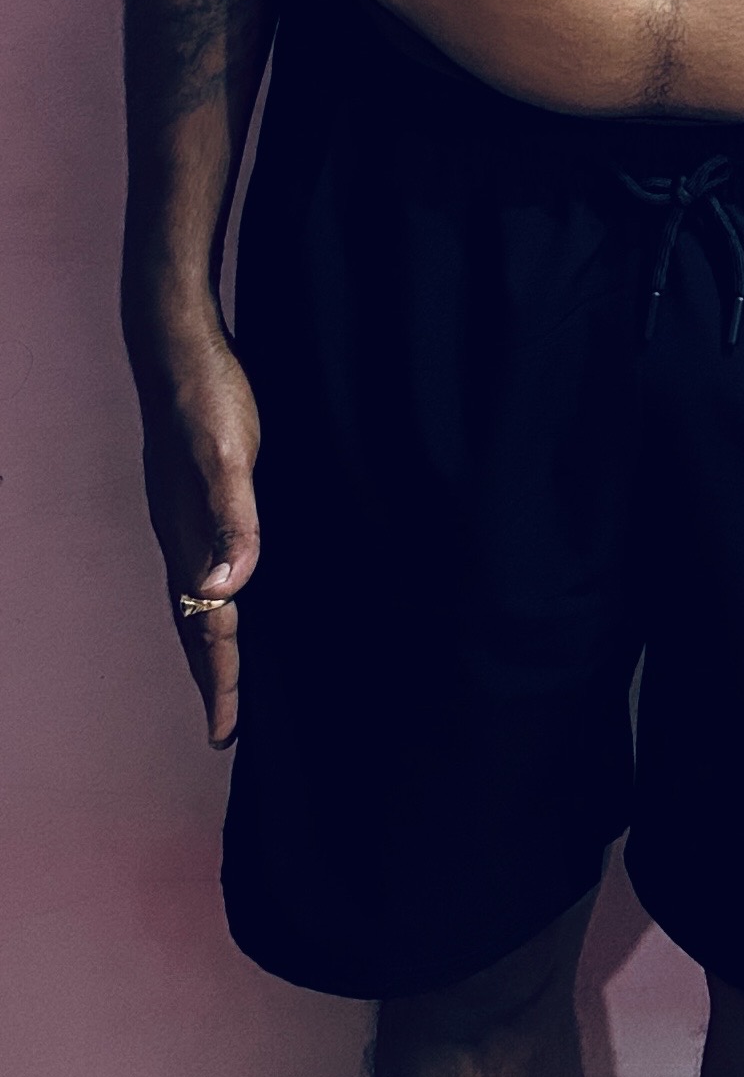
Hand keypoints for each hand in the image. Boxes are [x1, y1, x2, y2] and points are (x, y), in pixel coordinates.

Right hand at [129, 310, 261, 746]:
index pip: (208, 627)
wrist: (177, 343)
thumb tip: (225, 592)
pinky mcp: (196, 498)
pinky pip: (207, 567)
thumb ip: (231, 520)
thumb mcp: (228, 454)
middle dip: (212, 678)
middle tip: (225, 729)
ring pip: (198, 600)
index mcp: (187, 538)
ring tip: (226, 680)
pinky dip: (217, 601)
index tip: (226, 733)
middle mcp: (181, 537)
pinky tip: (231, 598)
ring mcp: (185, 518)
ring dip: (211, 644)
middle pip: (197, 626)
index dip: (221, 680)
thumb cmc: (209, 395)